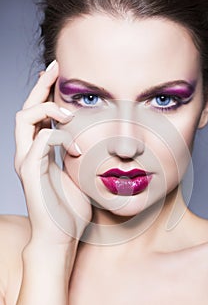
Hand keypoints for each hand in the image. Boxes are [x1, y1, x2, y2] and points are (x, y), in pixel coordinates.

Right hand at [15, 60, 91, 246]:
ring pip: (23, 119)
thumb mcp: (77, 174)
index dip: (45, 92)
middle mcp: (28, 154)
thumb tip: (86, 138)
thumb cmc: (70, 208)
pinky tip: (77, 148)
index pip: (37, 115)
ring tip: (70, 114)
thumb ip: (75, 154)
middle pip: (26, 109)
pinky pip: (39, 142)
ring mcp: (26, 163)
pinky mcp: (31, 173)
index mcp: (39, 153)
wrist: (61, 236)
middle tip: (56, 68)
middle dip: (41, 86)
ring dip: (48, 110)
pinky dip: (60, 137)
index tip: (60, 75)